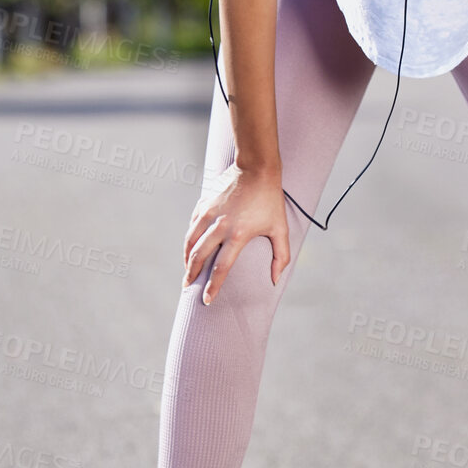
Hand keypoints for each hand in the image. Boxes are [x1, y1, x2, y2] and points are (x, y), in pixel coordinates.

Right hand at [183, 162, 290, 303]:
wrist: (256, 168)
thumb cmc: (271, 199)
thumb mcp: (280, 228)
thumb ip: (281, 256)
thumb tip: (275, 280)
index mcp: (237, 235)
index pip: (221, 268)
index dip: (212, 287)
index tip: (207, 299)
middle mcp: (219, 226)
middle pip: (198, 257)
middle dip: (191, 275)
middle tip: (187, 288)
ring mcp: (209, 213)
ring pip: (190, 241)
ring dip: (186, 258)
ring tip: (186, 270)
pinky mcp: (204, 203)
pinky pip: (192, 225)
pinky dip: (189, 238)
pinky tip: (191, 246)